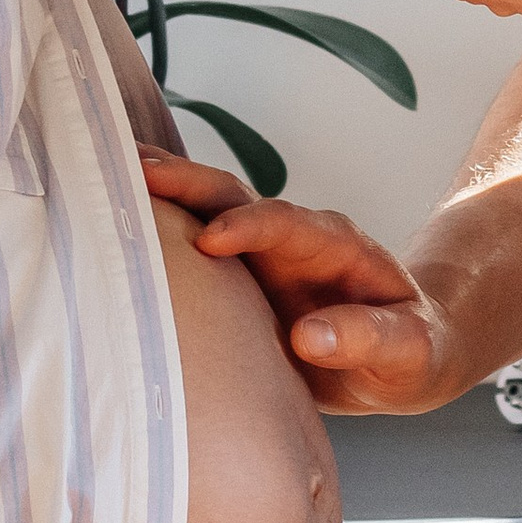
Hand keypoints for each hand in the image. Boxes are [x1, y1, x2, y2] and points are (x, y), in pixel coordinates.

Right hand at [140, 149, 461, 411]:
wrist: (404, 353)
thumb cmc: (413, 352)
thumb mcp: (411, 352)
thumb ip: (370, 338)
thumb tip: (310, 336)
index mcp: (338, 249)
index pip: (289, 225)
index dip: (251, 228)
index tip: (210, 240)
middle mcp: (293, 240)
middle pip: (237, 197)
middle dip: (189, 183)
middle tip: (135, 170)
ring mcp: (262, 255)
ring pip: (207, 209)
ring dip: (163, 189)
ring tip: (107, 169)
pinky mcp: (238, 277)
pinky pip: (193, 242)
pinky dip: (156, 223)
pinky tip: (113, 214)